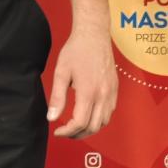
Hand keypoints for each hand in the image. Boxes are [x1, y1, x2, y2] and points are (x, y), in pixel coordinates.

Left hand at [47, 24, 117, 138]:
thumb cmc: (77, 50)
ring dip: (89, 129)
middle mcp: (103, 94)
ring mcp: (111, 92)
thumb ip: (57, 98)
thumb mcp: (61, 72)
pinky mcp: (114, 88)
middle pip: (93, 127)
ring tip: (76, 126)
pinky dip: (99, 119)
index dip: (67, 132)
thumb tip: (52, 118)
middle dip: (77, 134)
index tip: (57, 131)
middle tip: (65, 131)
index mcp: (88, 91)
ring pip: (104, 122)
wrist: (94, 34)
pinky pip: (110, 112)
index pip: (79, 123)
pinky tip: (89, 114)